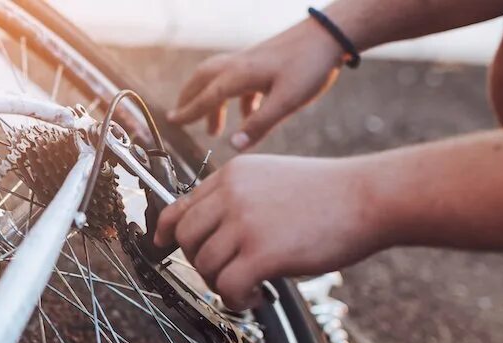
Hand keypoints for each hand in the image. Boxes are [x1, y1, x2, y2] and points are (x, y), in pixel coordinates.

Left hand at [153, 154, 385, 308]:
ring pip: (206, 266)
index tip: (162, 244)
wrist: (370, 196)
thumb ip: (240, 198)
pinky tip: (257, 298)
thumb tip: (213, 233)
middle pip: (187, 239)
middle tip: (225, 274)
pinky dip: (237, 301)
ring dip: (223, 285)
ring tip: (250, 288)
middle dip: (200, 263)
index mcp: (233, 174)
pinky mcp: (262, 252)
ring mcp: (245, 222)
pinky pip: (228, 287)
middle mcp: (232, 194)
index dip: (166, 230)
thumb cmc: (330, 193)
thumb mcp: (273, 179)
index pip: (181, 205)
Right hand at [167, 18, 344, 150]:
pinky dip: (234, 98)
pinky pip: (239, 80)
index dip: (188, 112)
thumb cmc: (309, 66)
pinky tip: (247, 114)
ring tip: (213, 127)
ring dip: (210, 101)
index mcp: (238, 76)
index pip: (205, 97)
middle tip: (179, 118)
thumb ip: (258, 125)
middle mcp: (238, 65)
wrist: (330, 35)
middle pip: (202, 82)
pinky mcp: (264, 61)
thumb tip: (233, 147)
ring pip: (218, 79)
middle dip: (189, 101)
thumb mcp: (286, 101)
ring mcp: (251, 61)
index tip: (172, 123)